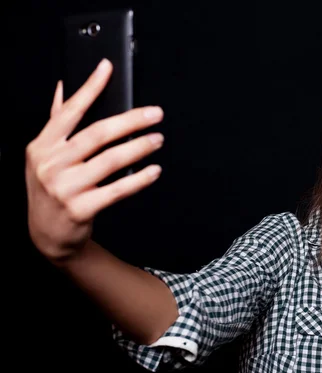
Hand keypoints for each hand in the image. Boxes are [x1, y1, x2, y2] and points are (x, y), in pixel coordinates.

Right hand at [26, 59, 164, 263]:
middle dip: (130, 121)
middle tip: (155, 114)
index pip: (70, 111)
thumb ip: (57, 122)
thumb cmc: (51, 188)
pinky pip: (117, 190)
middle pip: (97, 134)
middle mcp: (51, 164)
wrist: (47, 234)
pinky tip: (154, 171)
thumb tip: (65, 87)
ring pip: (110, 160)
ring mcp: (65, 187)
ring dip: (139, 148)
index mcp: (43, 146)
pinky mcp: (81, 208)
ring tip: (157, 140)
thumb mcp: (44, 155)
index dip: (90, 88)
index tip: (108, 68)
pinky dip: (139, 180)